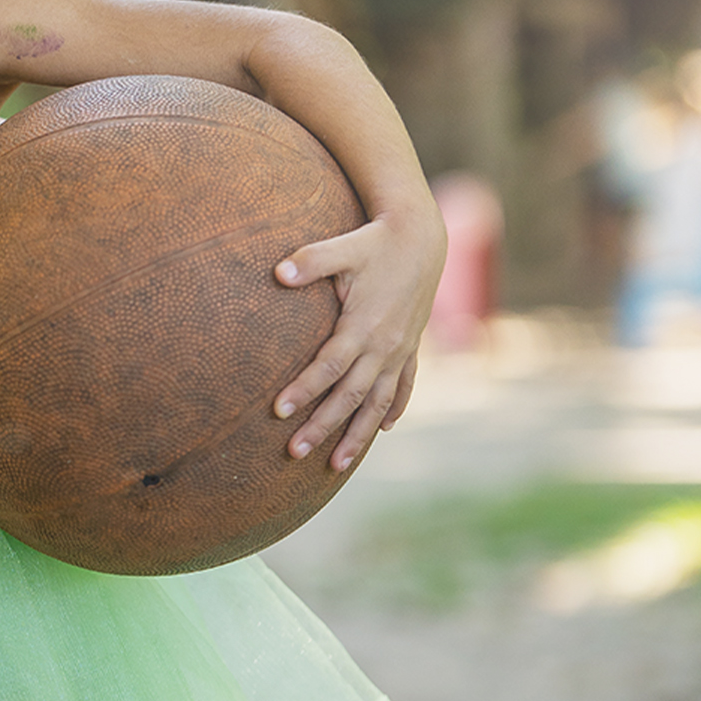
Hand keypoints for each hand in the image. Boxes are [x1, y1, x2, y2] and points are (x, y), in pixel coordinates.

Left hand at [270, 206, 442, 471]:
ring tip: (335, 463)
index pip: (329, 367)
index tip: (278, 411)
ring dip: (358, 434)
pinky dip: (394, 408)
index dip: (304, 390)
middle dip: (322, 425)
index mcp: (363, 325)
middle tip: (294, 451)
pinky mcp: (411, 346)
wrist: (421, 237)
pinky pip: (404, 386)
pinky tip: (382, 429)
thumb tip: (278, 272)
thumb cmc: (374, 241)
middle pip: (350, 395)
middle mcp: (385, 345)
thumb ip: (309, 261)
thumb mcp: (342, 247)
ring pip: (378, 402)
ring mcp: (401, 349)